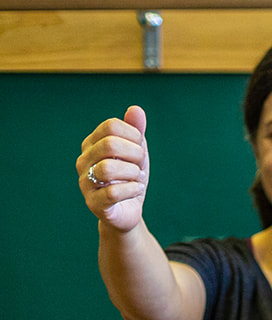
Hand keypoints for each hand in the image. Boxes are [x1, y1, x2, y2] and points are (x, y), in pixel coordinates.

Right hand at [77, 105, 150, 232]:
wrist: (128, 210)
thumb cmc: (130, 177)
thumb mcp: (136, 152)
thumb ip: (136, 131)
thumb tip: (136, 109)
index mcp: (92, 144)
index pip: (111, 125)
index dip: (133, 135)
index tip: (140, 147)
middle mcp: (83, 161)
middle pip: (109, 144)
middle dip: (135, 154)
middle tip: (140, 165)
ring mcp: (85, 183)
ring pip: (108, 169)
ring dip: (132, 173)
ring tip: (137, 178)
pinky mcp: (94, 204)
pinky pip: (113, 192)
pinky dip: (132, 189)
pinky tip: (137, 190)